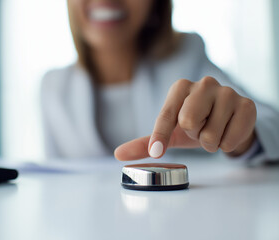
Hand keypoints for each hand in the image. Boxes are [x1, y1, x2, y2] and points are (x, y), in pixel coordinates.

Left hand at [115, 76, 256, 160]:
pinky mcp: (247, 105)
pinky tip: (227, 132)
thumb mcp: (169, 133)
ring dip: (210, 141)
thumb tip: (118, 154)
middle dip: (192, 134)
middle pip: (188, 121)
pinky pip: (231, 139)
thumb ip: (144, 143)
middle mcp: (204, 83)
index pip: (166, 115)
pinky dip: (226, 144)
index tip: (156, 152)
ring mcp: (227, 92)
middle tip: (198, 130)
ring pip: (210, 134)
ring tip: (213, 130)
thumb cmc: (195, 124)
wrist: (227, 123)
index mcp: (180, 87)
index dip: (160, 136)